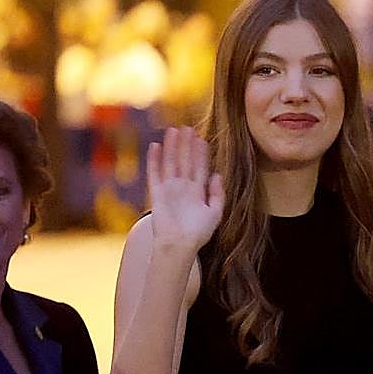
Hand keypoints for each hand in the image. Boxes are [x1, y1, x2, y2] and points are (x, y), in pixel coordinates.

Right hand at [148, 126, 224, 255]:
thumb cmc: (198, 233)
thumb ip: (218, 194)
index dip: (201, 154)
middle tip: (187, 128)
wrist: (179, 245)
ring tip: (173, 130)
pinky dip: (154, 160)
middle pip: (185, 161)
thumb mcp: (215, 213)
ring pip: (170, 163)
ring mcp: (169, 189)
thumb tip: (218, 174)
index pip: (200, 168)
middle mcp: (183, 188)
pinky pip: (155, 173)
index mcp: (198, 192)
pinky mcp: (157, 193)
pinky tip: (156, 146)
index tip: (202, 139)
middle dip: (186, 145)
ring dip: (172, 147)